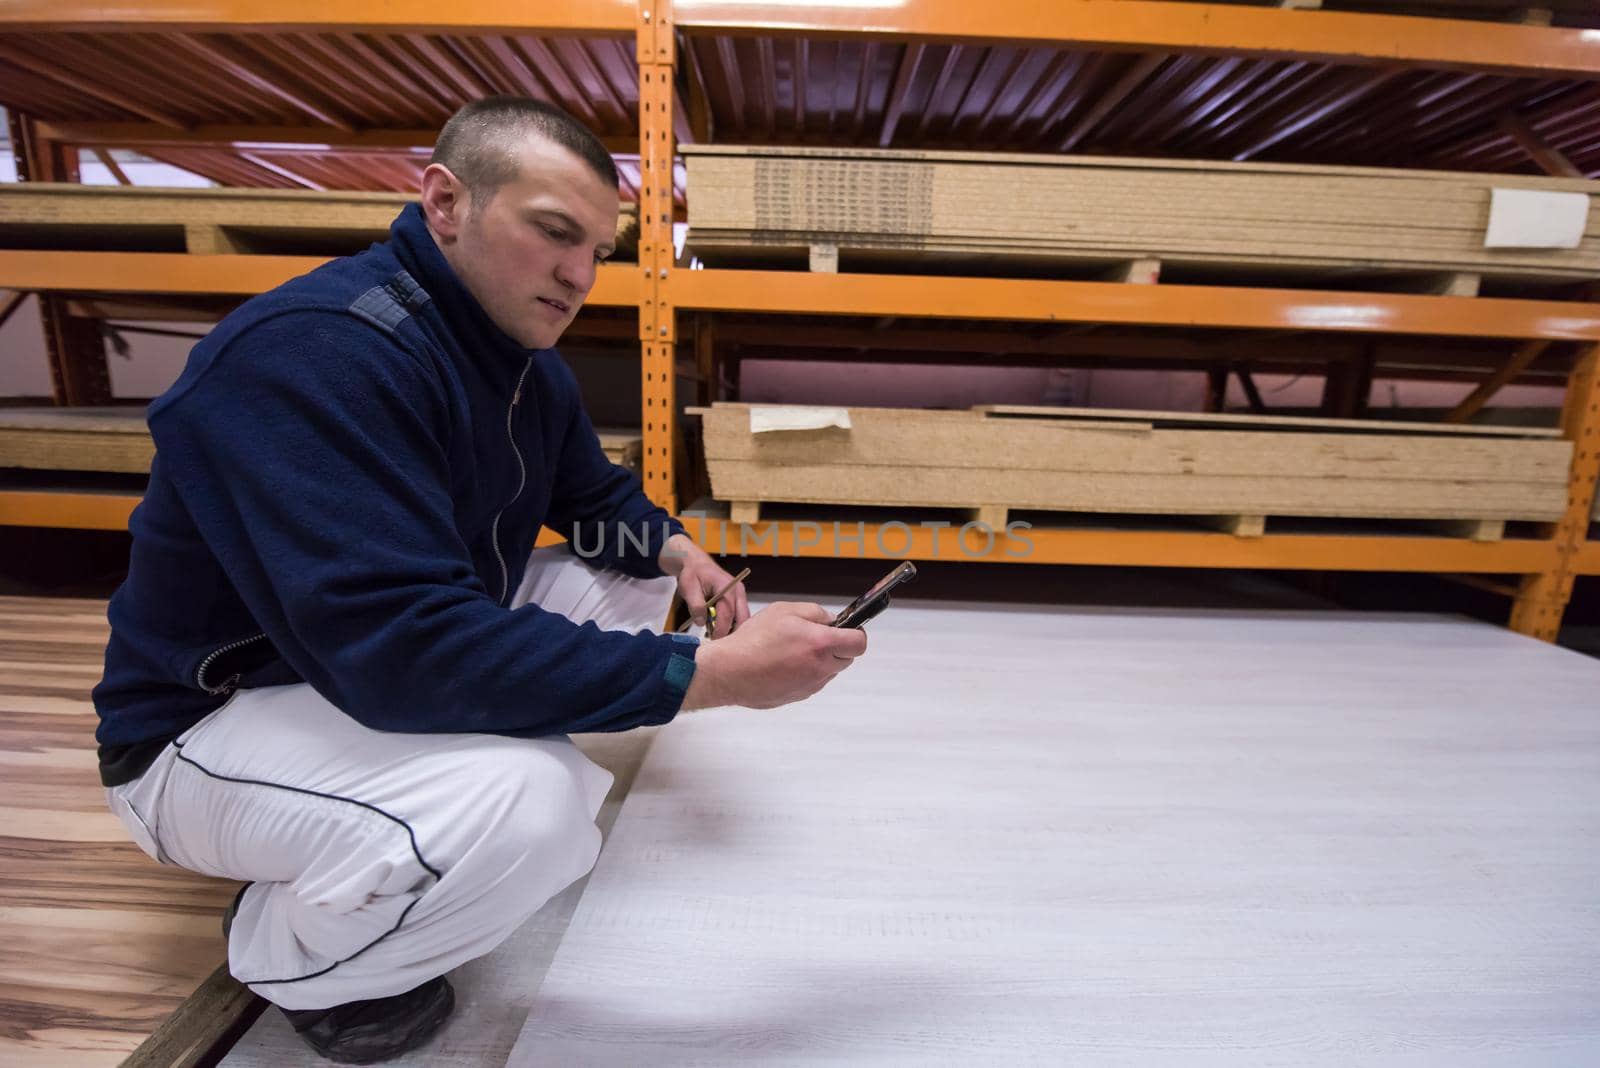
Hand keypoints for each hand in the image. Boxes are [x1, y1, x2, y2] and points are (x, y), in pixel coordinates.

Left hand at [659, 532, 748, 638]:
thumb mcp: (689, 588)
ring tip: (718, 639)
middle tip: (720, 646)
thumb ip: (696, 605)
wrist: (695, 563)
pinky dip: (731, 625)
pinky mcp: (737, 600)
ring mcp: (739, 596)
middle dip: (733, 633)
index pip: (728, 613)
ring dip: (732, 630)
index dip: (721, 629)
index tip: (713, 643)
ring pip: (742, 619)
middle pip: (742, 618)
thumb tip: (701, 622)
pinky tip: (719, 631)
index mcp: (727, 586)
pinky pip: (738, 616)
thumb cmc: (692, 573)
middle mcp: (738, 591)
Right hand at [682, 602, 867, 709]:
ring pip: (828, 671)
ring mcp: (810, 686)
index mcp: (821, 644)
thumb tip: (831, 621)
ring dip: (818, 661)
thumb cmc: (753, 640)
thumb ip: (815, 612)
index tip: (845, 630)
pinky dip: (804, 673)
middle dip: (835, 647)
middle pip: (846, 659)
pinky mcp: (798, 696)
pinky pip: (811, 682)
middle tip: (811, 637)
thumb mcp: (785, 610)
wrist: (729, 671)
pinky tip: (782, 665)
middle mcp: (820, 668)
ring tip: (790, 651)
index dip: (855, 634)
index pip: (859, 643)